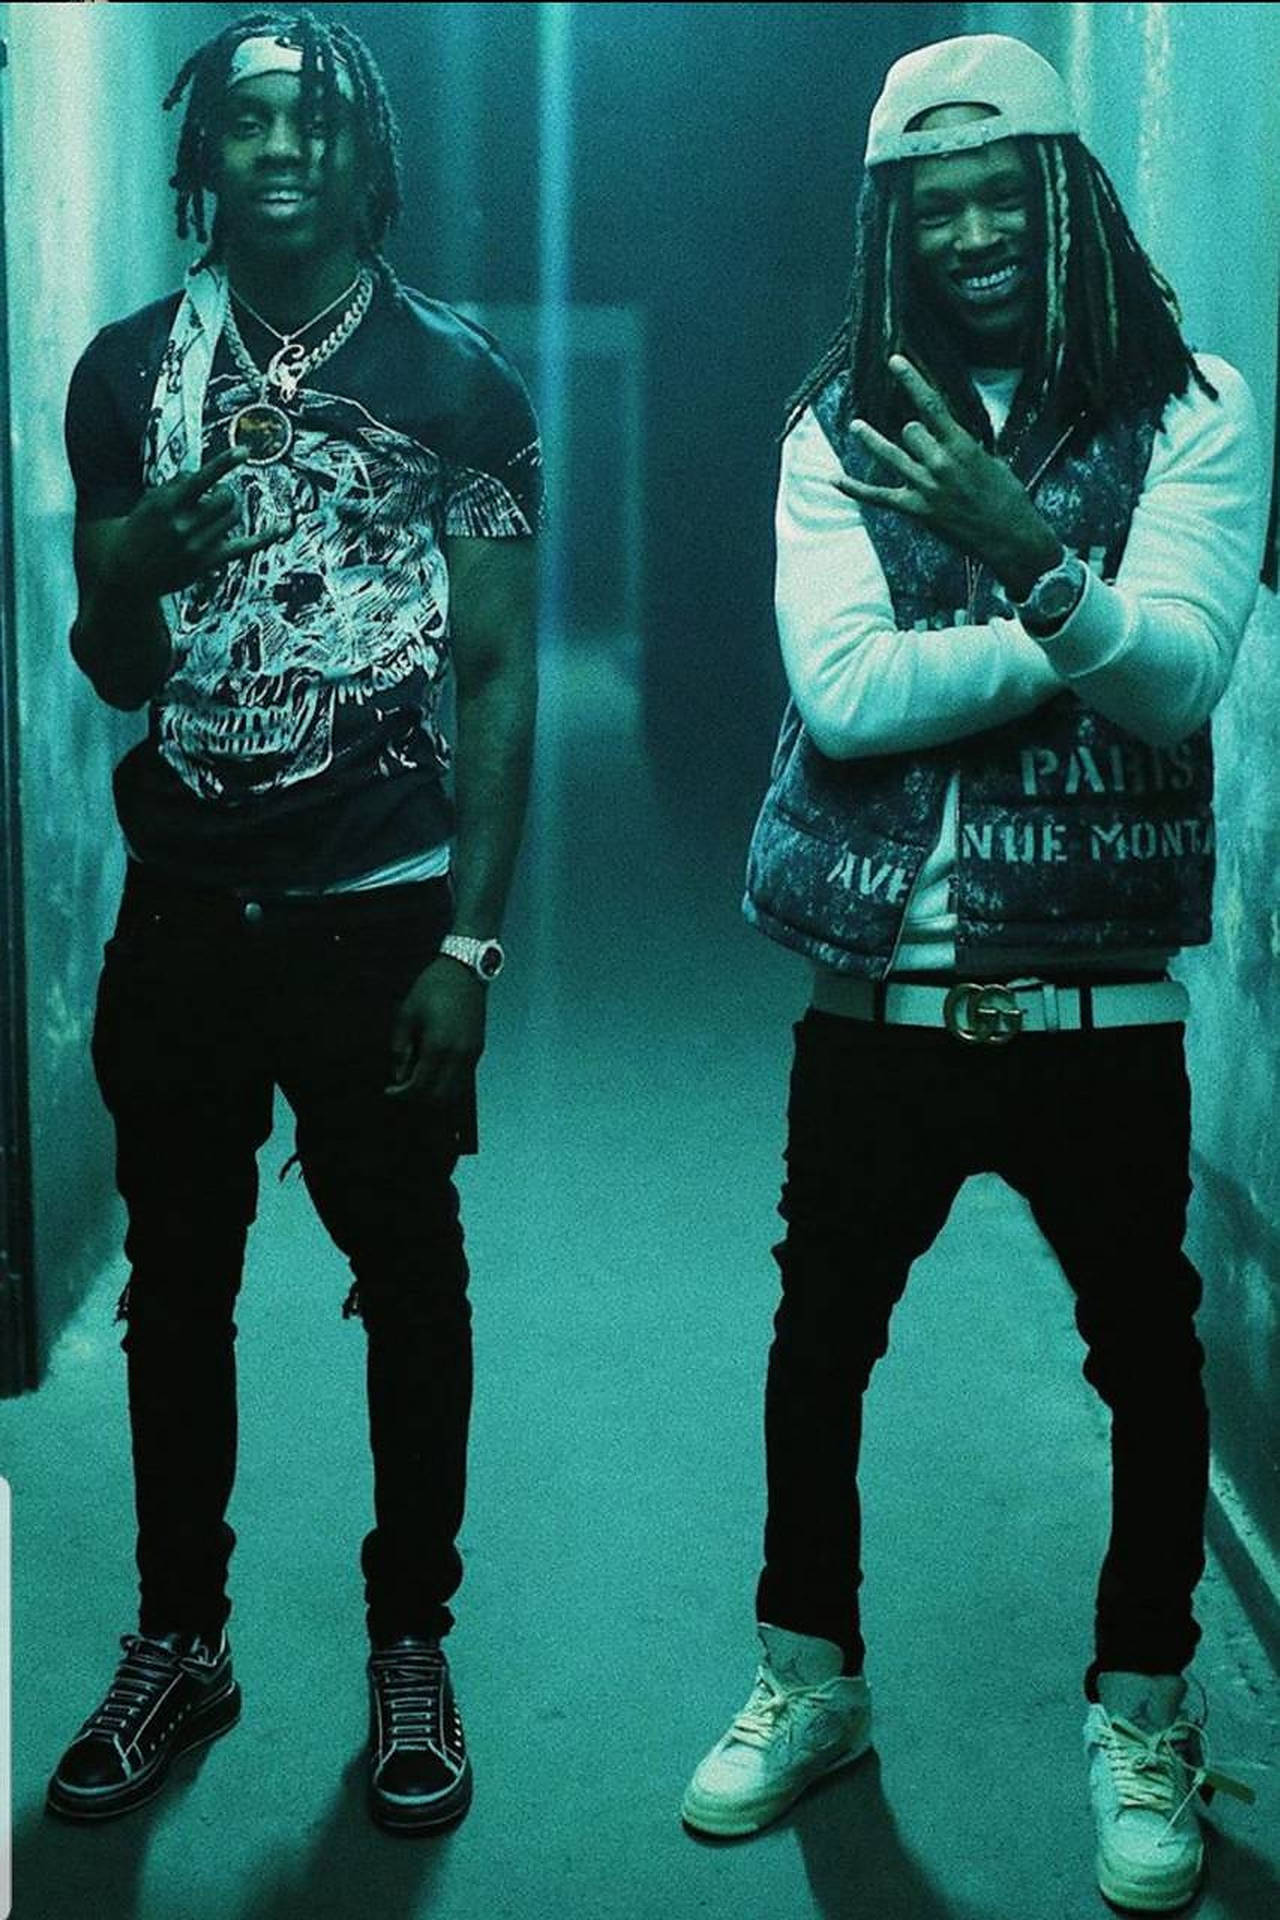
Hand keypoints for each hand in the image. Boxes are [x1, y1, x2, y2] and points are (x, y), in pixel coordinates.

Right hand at [105, 447, 290, 599]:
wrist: (127, 573)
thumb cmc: (139, 531)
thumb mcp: (149, 502)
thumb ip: (177, 486)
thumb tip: (205, 474)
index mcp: (168, 504)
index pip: (202, 478)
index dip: (225, 463)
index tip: (245, 451)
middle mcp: (185, 524)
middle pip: (226, 498)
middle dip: (225, 492)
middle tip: (214, 498)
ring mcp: (198, 545)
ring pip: (234, 517)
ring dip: (230, 511)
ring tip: (214, 516)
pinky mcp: (209, 562)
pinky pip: (245, 547)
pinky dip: (266, 537)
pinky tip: (283, 527)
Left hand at [387, 955, 486, 1101]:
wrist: (464, 972)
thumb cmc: (431, 989)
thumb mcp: (406, 1016)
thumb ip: (400, 1050)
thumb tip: (398, 1077)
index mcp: (438, 1046)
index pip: (420, 1086)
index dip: (402, 1094)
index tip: (389, 1091)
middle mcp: (459, 1056)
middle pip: (438, 1096)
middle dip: (418, 1098)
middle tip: (402, 1089)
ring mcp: (471, 1055)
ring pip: (454, 1092)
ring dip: (434, 1094)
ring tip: (418, 1081)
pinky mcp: (477, 1050)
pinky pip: (463, 1080)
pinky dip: (447, 1084)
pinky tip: (433, 1072)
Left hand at [836, 356, 1059, 592]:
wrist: (1010, 536)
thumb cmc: (1007, 497)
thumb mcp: (992, 461)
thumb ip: (965, 446)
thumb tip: (949, 434)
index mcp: (962, 445)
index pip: (931, 404)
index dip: (911, 380)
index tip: (895, 361)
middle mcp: (940, 462)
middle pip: (909, 431)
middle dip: (912, 433)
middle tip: (921, 443)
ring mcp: (926, 487)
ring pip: (889, 454)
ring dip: (871, 439)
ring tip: (856, 426)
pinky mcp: (916, 509)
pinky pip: (877, 496)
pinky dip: (854, 488)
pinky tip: (834, 478)